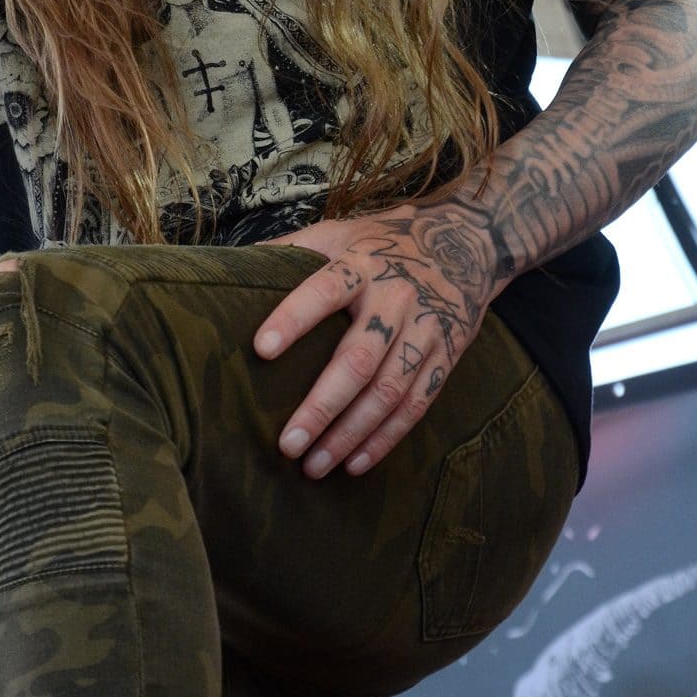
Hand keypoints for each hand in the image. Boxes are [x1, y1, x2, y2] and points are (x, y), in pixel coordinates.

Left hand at [252, 198, 501, 478]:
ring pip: (389, 391)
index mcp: (361, 263)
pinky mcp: (447, 355)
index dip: (293, 318)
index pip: (324, 290)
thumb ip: (290, 249)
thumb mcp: (338, 232)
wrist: (466, 241)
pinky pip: (417, 404)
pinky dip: (386, 438)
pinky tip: (356, 463)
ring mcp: (425, 329)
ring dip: (351, 433)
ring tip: (314, 465)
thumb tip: (230, 268)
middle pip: (359, 359)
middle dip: (322, 405)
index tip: (261, 349)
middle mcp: (396, 297)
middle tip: (288, 443)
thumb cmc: (383, 242)